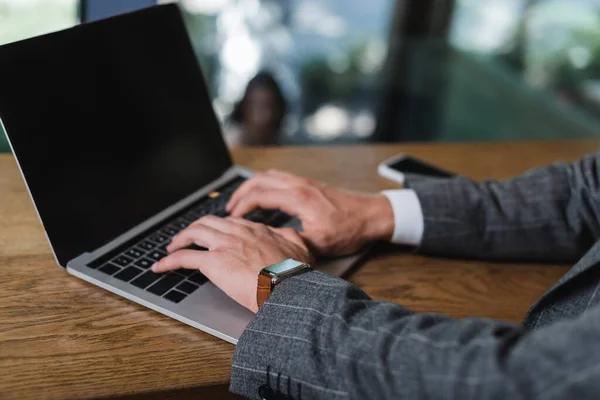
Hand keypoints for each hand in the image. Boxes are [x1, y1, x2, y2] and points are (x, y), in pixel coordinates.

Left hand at [152, 216, 311, 312]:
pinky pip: (185, 257)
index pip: (231, 221)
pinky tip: (160, 267)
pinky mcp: (213, 262)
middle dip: (194, 228)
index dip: (219, 226)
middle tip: (186, 237)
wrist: (287, 288)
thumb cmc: (295, 274)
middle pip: (208, 222)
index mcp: (257, 229)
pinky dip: (169, 261)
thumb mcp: (299, 247)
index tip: (212, 232)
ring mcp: (225, 245)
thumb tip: (288, 234)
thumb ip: (290, 237)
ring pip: (194, 233)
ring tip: (171, 247)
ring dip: (180, 239)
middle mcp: (238, 232)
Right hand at [226, 169, 393, 256]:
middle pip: (259, 180)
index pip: (259, 195)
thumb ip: (293, 243)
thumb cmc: (350, 229)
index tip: (232, 218)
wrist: (371, 215)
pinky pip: (279, 177)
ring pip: (269, 175)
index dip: (241, 206)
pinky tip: (263, 196)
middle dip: (240, 193)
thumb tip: (272, 248)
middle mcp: (299, 185)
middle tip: (229, 208)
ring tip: (240, 201)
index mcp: (299, 198)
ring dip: (252, 186)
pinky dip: (265, 184)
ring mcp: (304, 182)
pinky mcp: (309, 185)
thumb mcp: (319, 244)